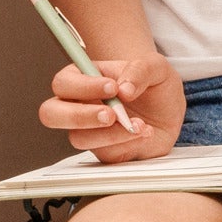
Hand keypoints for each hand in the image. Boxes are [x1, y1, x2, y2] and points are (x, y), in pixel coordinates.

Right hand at [38, 51, 184, 163]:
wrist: (170, 112)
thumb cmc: (155, 85)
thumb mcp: (156, 67)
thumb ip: (140, 70)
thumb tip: (124, 89)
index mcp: (83, 77)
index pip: (63, 82)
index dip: (82, 87)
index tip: (113, 88)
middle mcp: (79, 104)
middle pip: (51, 113)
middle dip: (79, 116)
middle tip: (110, 115)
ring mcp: (88, 130)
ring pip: (77, 138)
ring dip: (110, 133)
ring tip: (139, 124)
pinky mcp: (103, 150)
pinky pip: (103, 153)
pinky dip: (126, 144)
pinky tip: (144, 132)